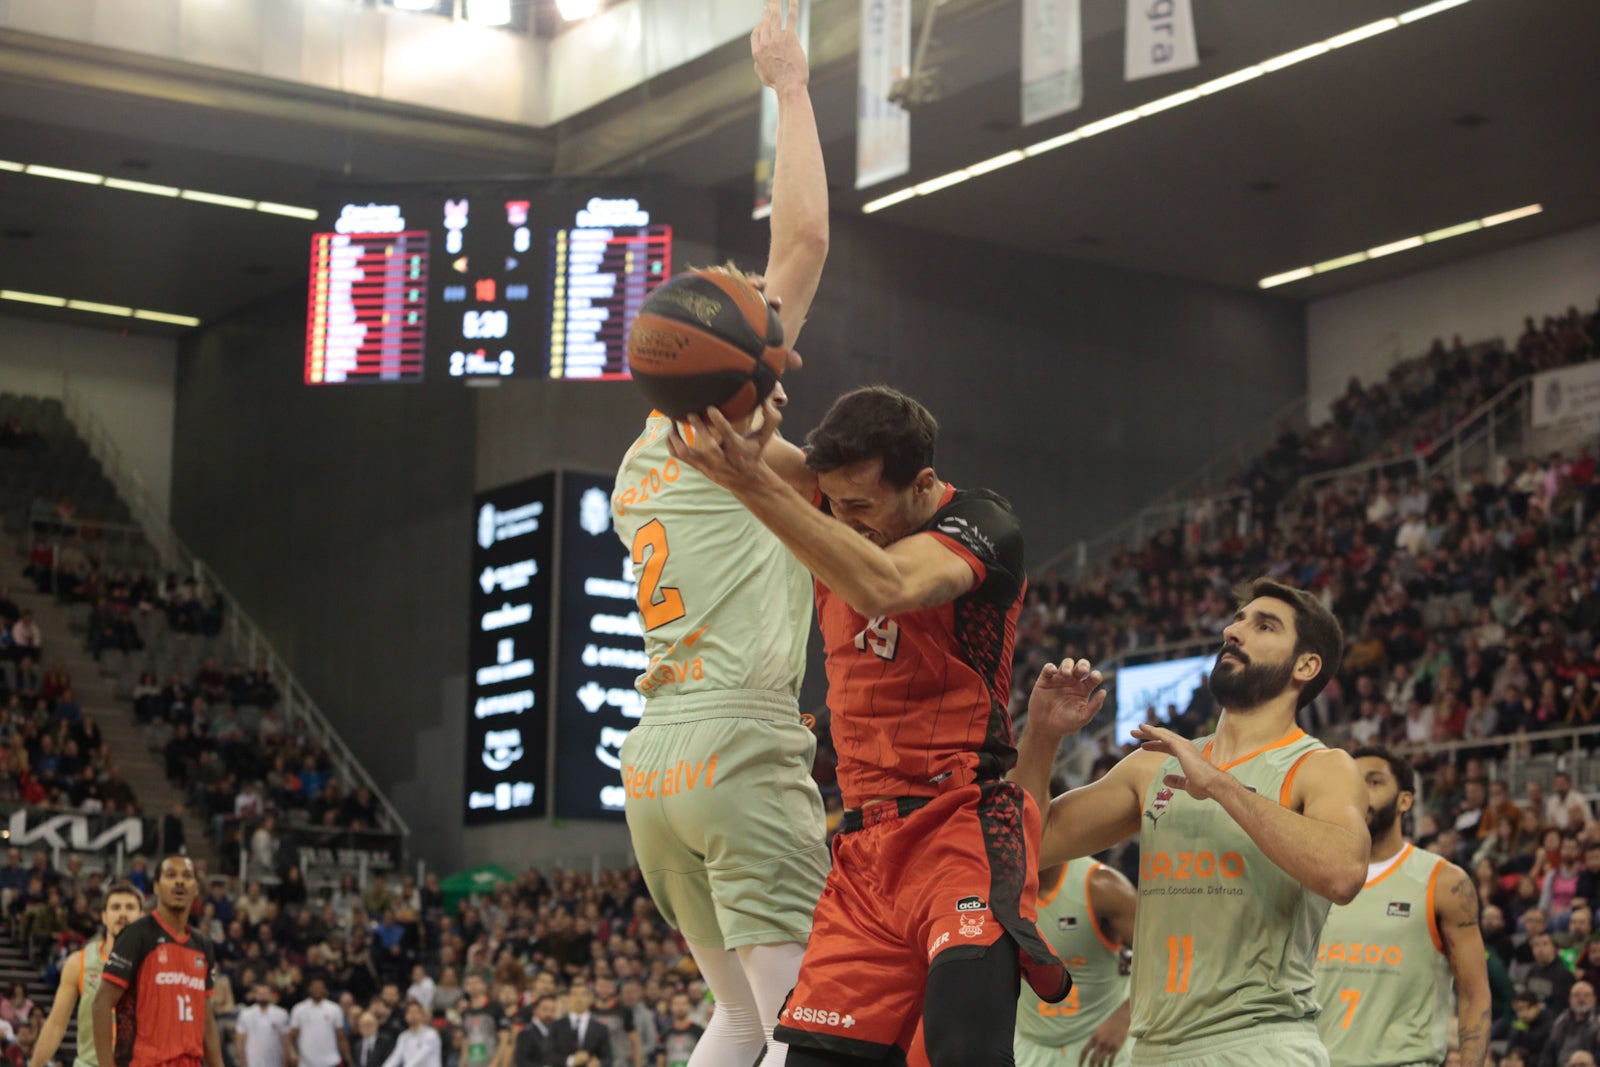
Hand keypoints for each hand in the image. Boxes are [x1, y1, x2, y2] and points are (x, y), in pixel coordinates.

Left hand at [667, 402, 782, 492]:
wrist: (747, 480)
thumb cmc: (754, 452)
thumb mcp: (765, 437)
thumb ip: (771, 418)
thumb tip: (767, 400)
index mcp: (737, 448)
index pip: (727, 434)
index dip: (718, 421)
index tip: (710, 407)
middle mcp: (721, 458)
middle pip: (707, 446)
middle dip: (698, 429)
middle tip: (690, 413)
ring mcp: (708, 464)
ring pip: (687, 453)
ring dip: (676, 437)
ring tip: (672, 420)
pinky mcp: (698, 467)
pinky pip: (680, 456)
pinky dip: (672, 443)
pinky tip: (670, 431)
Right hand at [751, 0, 808, 93]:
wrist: (789, 86)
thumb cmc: (777, 83)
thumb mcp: (762, 74)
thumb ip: (759, 63)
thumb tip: (759, 58)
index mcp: (757, 51)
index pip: (756, 32)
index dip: (760, 25)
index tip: (764, 21)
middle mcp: (765, 42)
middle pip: (764, 21)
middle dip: (767, 10)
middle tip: (770, 3)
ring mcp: (777, 37)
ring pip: (775, 15)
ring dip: (775, 3)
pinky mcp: (790, 36)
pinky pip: (790, 16)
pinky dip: (792, 5)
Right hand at [1027, 658, 1105, 738]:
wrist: (1046, 728)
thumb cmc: (1066, 724)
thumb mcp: (1082, 718)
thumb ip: (1094, 706)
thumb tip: (1104, 691)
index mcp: (1084, 689)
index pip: (1093, 677)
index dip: (1096, 675)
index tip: (1094, 677)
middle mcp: (1073, 682)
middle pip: (1081, 666)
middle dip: (1083, 665)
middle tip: (1082, 671)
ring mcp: (1059, 679)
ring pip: (1067, 663)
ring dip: (1068, 665)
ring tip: (1066, 674)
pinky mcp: (1045, 680)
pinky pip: (1049, 668)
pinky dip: (1051, 667)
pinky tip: (1053, 672)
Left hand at [1079, 1011, 1128, 1066]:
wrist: (1119, 1021)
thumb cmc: (1108, 1026)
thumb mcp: (1098, 1032)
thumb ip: (1095, 1042)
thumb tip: (1093, 1051)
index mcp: (1094, 1038)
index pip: (1085, 1051)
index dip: (1081, 1059)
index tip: (1079, 1065)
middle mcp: (1100, 1043)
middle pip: (1093, 1058)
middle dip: (1090, 1066)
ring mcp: (1108, 1046)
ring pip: (1101, 1061)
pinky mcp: (1116, 1048)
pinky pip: (1111, 1060)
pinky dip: (1109, 1065)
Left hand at [1130, 724, 1223, 800]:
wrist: (1214, 785)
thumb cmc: (1204, 786)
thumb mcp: (1187, 784)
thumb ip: (1177, 781)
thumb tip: (1165, 779)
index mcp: (1187, 754)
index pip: (1168, 747)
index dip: (1156, 746)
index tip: (1144, 746)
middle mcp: (1185, 747)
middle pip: (1163, 737)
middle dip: (1149, 735)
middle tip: (1134, 733)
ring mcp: (1183, 745)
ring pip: (1162, 734)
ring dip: (1147, 731)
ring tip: (1134, 730)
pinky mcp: (1180, 746)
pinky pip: (1162, 736)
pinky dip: (1152, 731)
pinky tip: (1142, 728)